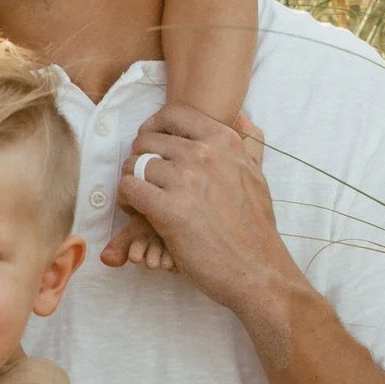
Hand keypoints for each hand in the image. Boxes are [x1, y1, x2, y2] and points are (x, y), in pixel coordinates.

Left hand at [114, 108, 291, 317]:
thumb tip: (243, 117)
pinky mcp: (168, 209)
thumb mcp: (256, 175)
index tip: (152, 145)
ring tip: (139, 200)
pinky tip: (137, 211)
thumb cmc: (255, 228)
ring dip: (130, 181)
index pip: (174, 114)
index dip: (154, 127)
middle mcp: (204, 154)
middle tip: (144, 181)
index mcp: (225, 141)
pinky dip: (127, 200)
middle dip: (139, 159)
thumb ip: (247, 145)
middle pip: (148, 141)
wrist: (257, 269)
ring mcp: (186, 180)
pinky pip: (128, 188)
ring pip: (134, 164)